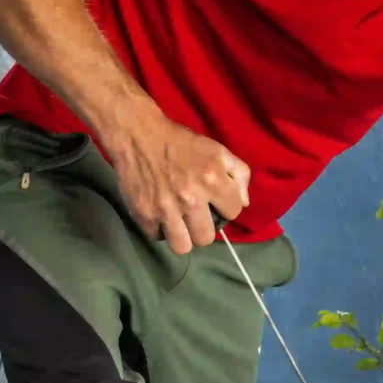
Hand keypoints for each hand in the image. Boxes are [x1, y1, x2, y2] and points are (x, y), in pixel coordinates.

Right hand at [104, 105, 250, 253]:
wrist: (138, 135)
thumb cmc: (180, 142)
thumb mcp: (217, 150)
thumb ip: (239, 174)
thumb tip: (244, 203)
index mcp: (212, 180)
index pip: (233, 212)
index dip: (226, 207)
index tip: (215, 202)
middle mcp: (190, 199)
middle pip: (206, 238)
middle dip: (203, 228)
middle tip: (196, 217)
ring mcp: (165, 210)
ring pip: (182, 246)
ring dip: (182, 236)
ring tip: (179, 224)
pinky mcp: (144, 215)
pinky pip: (158, 237)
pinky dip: (160, 229)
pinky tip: (160, 215)